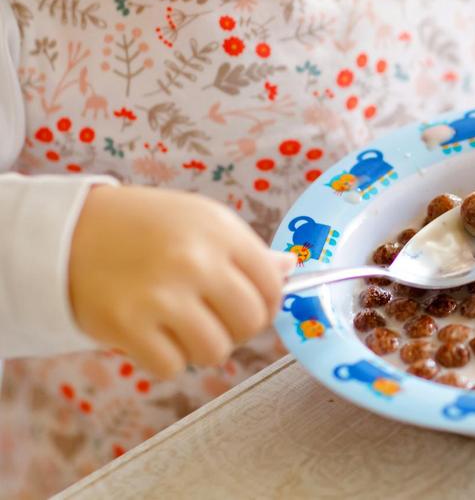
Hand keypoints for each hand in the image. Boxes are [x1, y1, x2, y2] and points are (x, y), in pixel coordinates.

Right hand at [69, 184, 294, 377]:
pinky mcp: (129, 326)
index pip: (274, 284)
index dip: (268, 302)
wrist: (70, 231)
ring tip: (183, 326)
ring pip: (216, 351)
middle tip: (215, 318)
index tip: (252, 304)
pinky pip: (172, 367)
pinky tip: (153, 334)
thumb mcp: (202, 220)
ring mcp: (163, 296)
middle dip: (238, 328)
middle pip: (251, 322)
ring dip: (203, 347)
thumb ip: (246, 249)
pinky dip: (166, 358)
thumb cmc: (145, 225)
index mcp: (221, 232)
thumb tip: (291, 269)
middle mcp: (197, 261)